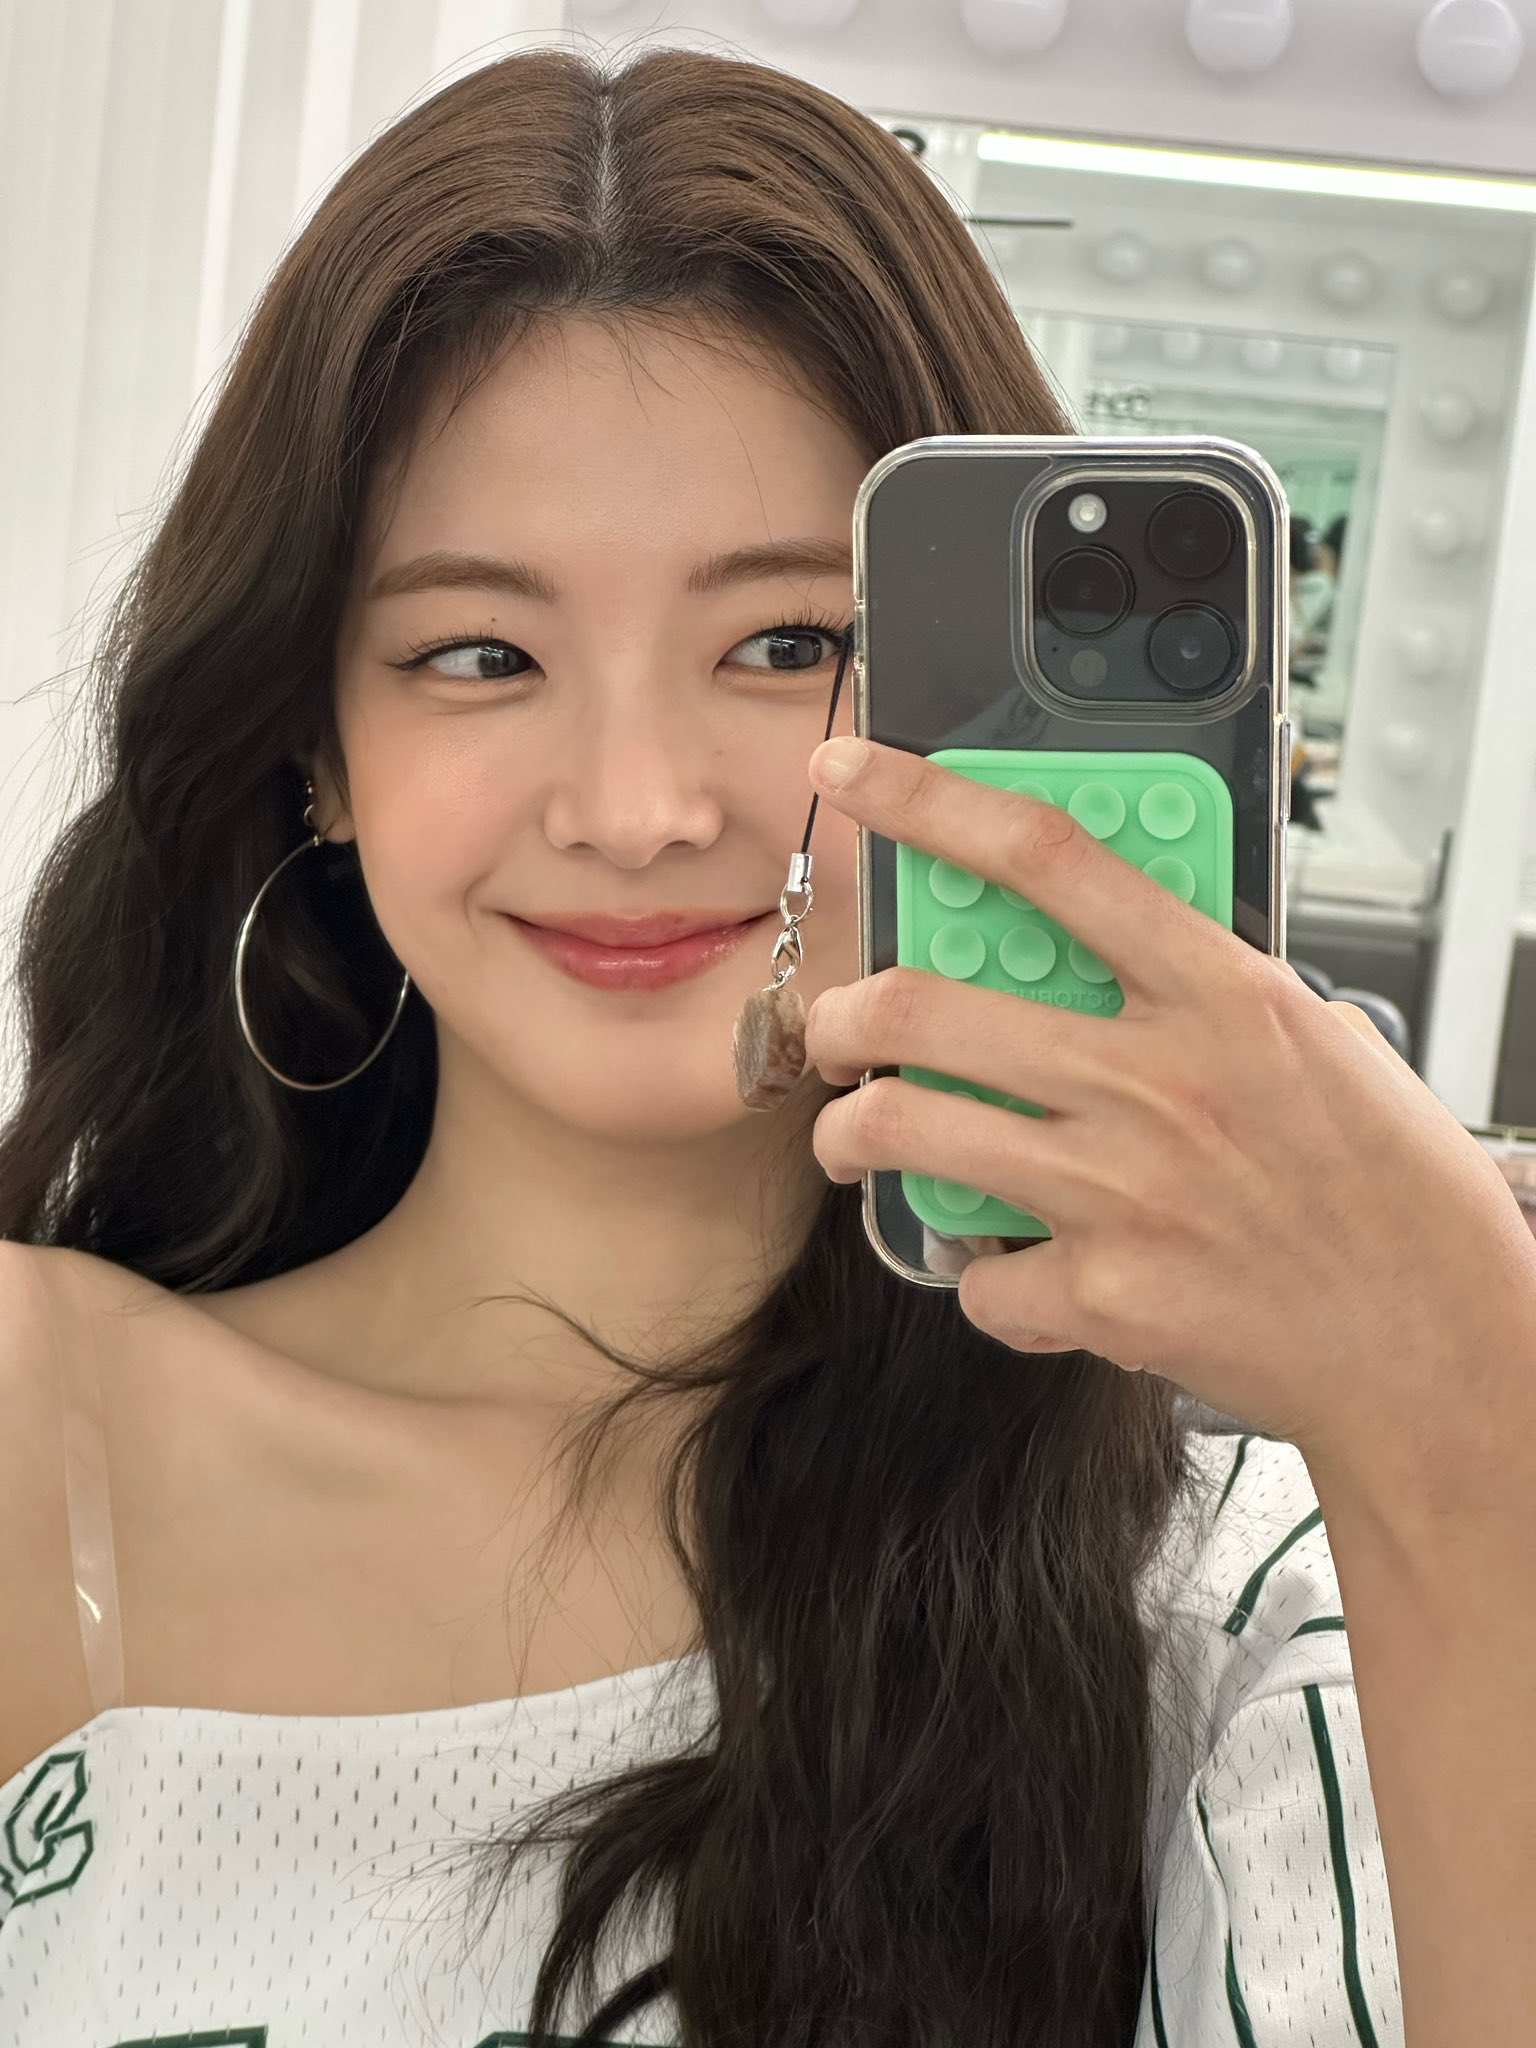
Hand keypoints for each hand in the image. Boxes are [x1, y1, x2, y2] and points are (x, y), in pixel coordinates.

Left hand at [802, 736, 1535, 1471]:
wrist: (1438, 1343)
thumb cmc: (1394, 1193)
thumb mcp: (1316, 1040)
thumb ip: (1208, 993)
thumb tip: (1114, 962)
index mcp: (1219, 992)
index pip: (1046, 857)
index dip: (926, 801)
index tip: (851, 773)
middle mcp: (1156, 1079)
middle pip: (922, 1003)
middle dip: (840, 1015)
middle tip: (838, 1032)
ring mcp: (1121, 1189)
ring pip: (903, 1128)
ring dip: (853, 1133)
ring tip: (861, 1140)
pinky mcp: (1105, 1295)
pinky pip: (977, 1273)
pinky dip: (981, 1274)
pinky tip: (1015, 1268)